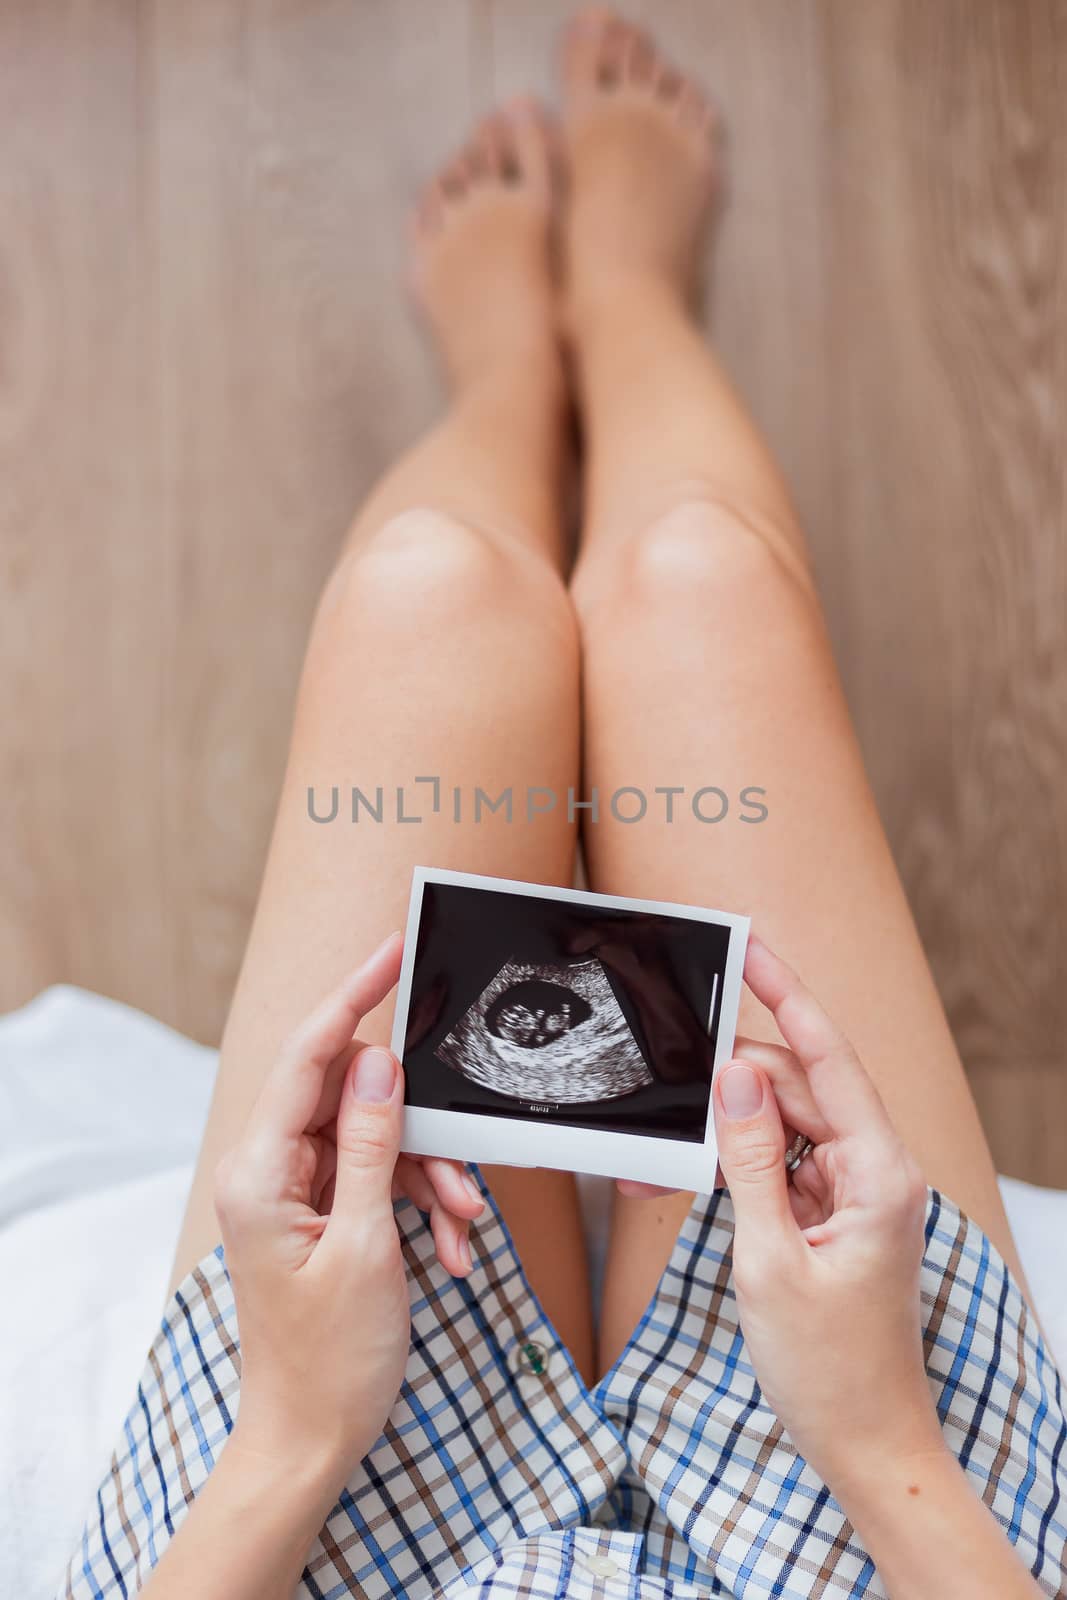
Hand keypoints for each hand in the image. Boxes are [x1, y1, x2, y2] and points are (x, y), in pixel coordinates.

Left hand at [213, 933, 483, 1492]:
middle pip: (354, 1100)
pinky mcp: (321, 1214)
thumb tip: (379, 1062)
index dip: (353, 996)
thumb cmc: (329, 1360)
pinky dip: (421, 1207)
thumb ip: (373, 1146)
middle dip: (421, 1133)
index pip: (309, 1057)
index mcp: (262, 1171)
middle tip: (466, 1178)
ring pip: (377, 1141)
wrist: (309, 1442)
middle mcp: (271, 1171)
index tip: (393, 950)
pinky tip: (453, 1253)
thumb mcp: (365, 1245)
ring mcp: (296, 1194)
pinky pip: (379, 1181)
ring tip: (466, 1232)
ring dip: (430, 1180)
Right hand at [710, 934, 944, 1492]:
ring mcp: (854, 1195)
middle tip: (668, 1064)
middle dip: (731, 1076)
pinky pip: (779, 1167)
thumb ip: (751, 1160)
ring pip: (782, 1126)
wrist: (865, 1447)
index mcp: (879, 1174)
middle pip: (798, 1088)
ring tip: (661, 1146)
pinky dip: (733, 1168)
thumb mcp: (771, 1259)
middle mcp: (873, 1172)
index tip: (752, 947)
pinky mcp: (832, 1218)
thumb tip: (736, 1075)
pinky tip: (684, 1174)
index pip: (831, 1059)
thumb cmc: (829, 1369)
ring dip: (722, 1131)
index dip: (788, 996)